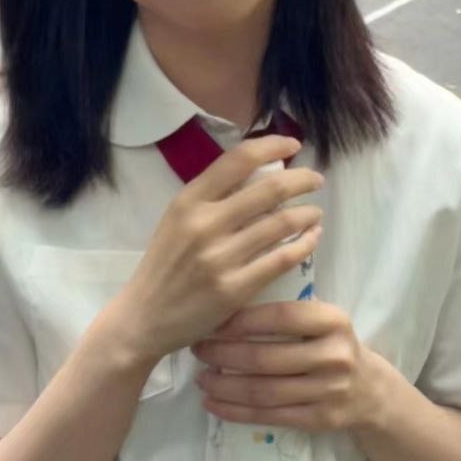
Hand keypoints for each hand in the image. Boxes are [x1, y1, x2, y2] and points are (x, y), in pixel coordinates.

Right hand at [116, 135, 324, 362]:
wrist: (145, 316)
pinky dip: (305, 243)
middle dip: (302, 179)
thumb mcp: (177, 219)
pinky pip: (282, 259)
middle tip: (315, 180)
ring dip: (308, 213)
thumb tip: (260, 171)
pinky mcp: (235, 288)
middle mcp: (205, 224)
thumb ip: (212, 197)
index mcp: (188, 201)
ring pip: (282, 223)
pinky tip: (311, 238)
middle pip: (270, 189)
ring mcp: (221, 258)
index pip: (238, 160)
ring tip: (314, 212)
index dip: (272, 145)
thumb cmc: (165, 264)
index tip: (292, 144)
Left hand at [190, 299, 380, 433]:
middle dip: (224, 354)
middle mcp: (335, 356)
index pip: (281, 317)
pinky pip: (269, 416)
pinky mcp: (320, 420)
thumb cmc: (331, 345)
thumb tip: (226, 304)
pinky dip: (235, 411)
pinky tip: (212, 403)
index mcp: (333, 321)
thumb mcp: (321, 320)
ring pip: (264, 391)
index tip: (212, 321)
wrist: (369, 390)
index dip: (242, 320)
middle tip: (197, 349)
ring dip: (225, 385)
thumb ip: (286, 312)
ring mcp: (329, 391)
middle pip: (266, 358)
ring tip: (201, 378)